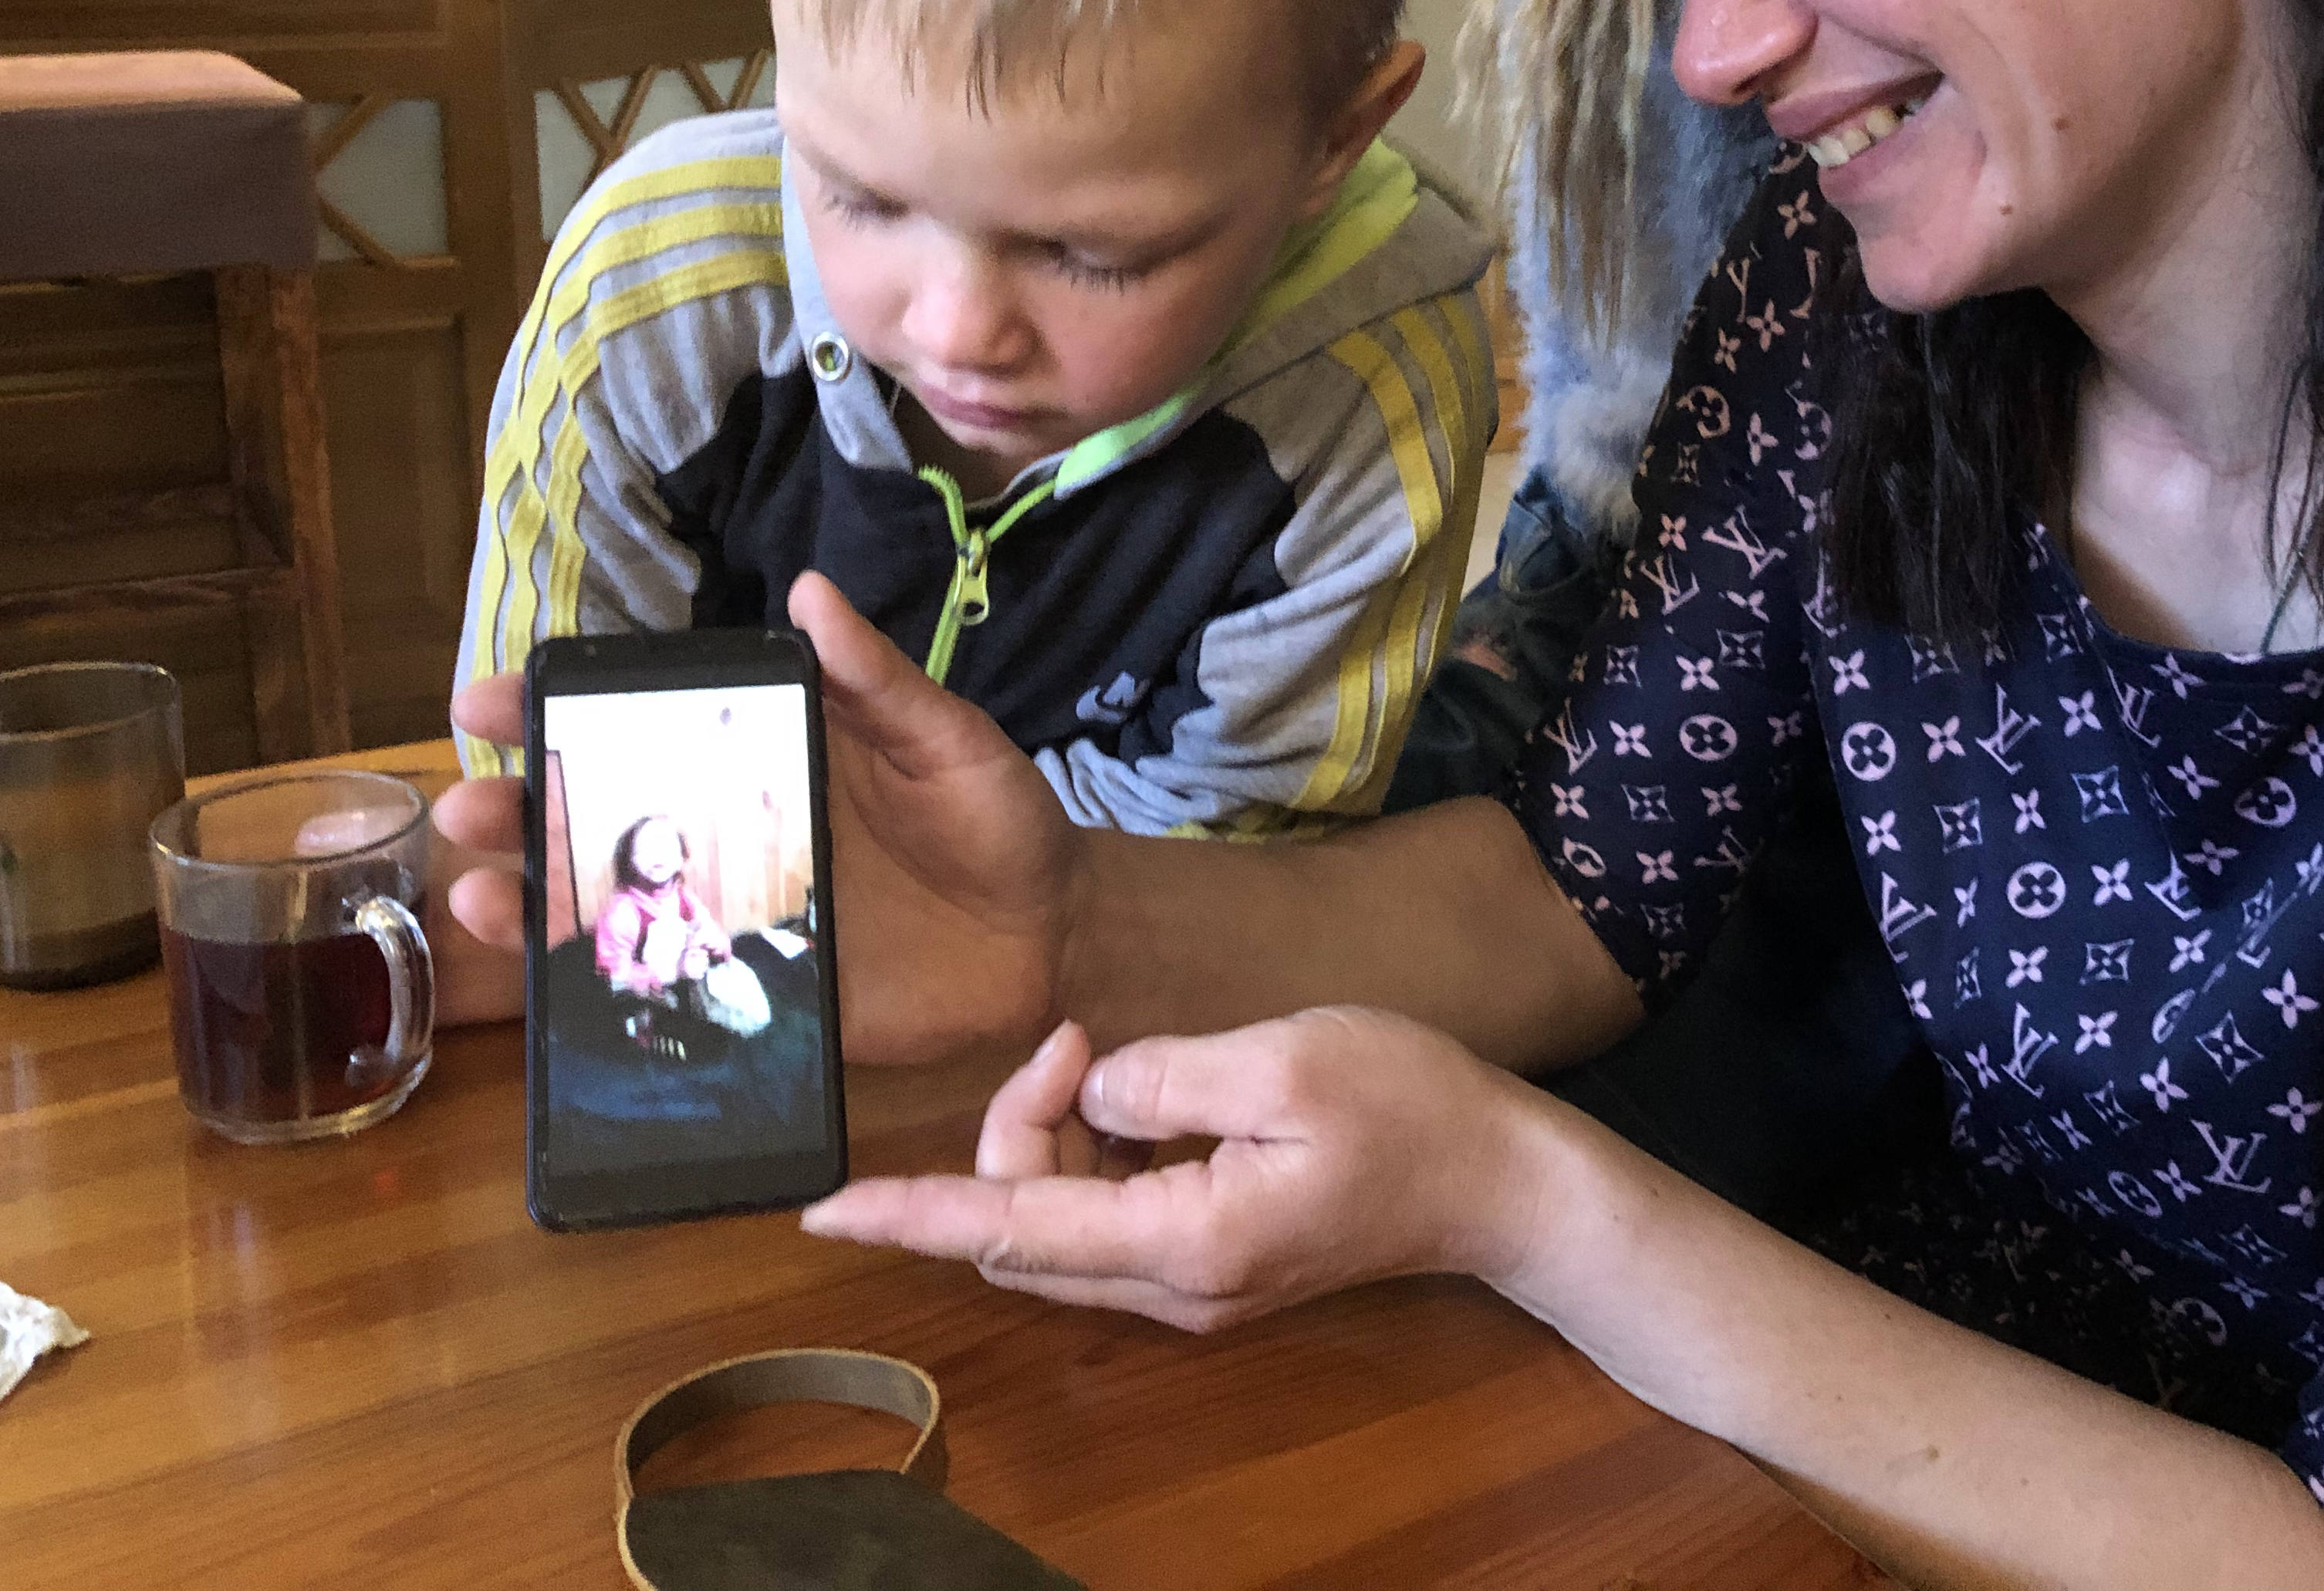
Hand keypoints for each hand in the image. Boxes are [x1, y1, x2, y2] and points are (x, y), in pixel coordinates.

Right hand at [430, 572, 1085, 1064]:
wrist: (1053, 932)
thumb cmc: (997, 817)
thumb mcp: (943, 735)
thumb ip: (875, 678)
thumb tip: (808, 592)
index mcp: (763, 754)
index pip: (642, 722)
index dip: (560, 707)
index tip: (488, 696)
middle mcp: (730, 834)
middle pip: (600, 818)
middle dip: (519, 812)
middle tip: (461, 810)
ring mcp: (737, 916)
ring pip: (609, 907)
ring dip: (531, 904)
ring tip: (474, 898)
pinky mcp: (762, 993)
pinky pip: (668, 992)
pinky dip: (605, 992)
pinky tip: (552, 990)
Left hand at [800, 1006, 1548, 1331]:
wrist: (1499, 1182)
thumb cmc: (1410, 1107)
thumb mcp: (1287, 1059)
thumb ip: (1166, 1077)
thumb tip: (1091, 1091)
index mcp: (1186, 1240)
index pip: (1012, 1228)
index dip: (911, 1214)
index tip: (823, 1212)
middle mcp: (1174, 1289)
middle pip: (1021, 1229)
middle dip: (1006, 1128)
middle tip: (1075, 1034)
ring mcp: (1194, 1289)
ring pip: (1057, 1228)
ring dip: (1047, 1141)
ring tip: (1104, 1053)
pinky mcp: (1212, 1266)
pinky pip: (1104, 1223)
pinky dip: (1088, 1159)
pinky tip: (1133, 1099)